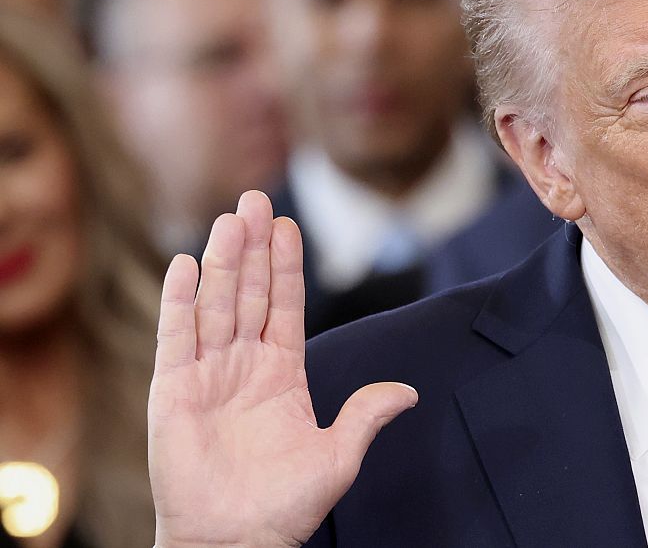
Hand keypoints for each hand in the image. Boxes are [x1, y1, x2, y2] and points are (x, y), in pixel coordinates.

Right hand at [148, 191, 417, 546]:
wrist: (237, 541)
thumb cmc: (285, 505)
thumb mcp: (338, 455)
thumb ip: (366, 415)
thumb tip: (409, 391)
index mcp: (282, 374)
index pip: (285, 306)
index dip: (285, 266)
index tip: (288, 225)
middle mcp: (243, 366)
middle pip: (247, 293)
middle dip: (252, 248)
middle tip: (255, 200)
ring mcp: (207, 375)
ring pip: (215, 305)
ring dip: (221, 262)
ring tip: (230, 219)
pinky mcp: (172, 392)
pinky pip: (176, 338)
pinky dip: (179, 301)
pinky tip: (184, 264)